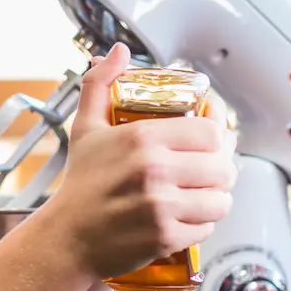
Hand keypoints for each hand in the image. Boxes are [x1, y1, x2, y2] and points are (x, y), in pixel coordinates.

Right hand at [52, 43, 236, 279]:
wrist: (66, 238)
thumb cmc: (79, 185)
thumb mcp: (85, 128)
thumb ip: (100, 84)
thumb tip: (118, 52)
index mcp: (141, 138)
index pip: (211, 131)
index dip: (220, 134)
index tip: (216, 137)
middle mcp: (154, 170)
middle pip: (223, 166)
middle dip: (222, 169)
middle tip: (210, 171)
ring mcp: (161, 206)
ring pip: (221, 199)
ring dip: (217, 198)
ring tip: (201, 195)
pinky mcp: (165, 237)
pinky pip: (207, 228)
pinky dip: (202, 224)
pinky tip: (186, 217)